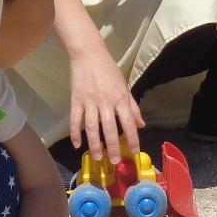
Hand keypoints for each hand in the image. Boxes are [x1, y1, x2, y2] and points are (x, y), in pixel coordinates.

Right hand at [67, 46, 143, 163]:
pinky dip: (75, 133)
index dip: (133, 139)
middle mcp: (106, 102)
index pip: (129, 123)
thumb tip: (141, 124)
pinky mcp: (76, 100)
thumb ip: (133, 106)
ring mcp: (90, 102)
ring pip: (93, 127)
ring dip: (95, 144)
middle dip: (113, 146)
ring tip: (97, 156)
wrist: (89, 55)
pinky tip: (77, 145)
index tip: (134, 152)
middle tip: (114, 161)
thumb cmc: (109, 71)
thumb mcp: (125, 87)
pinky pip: (76, 120)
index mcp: (121, 99)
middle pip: (110, 128)